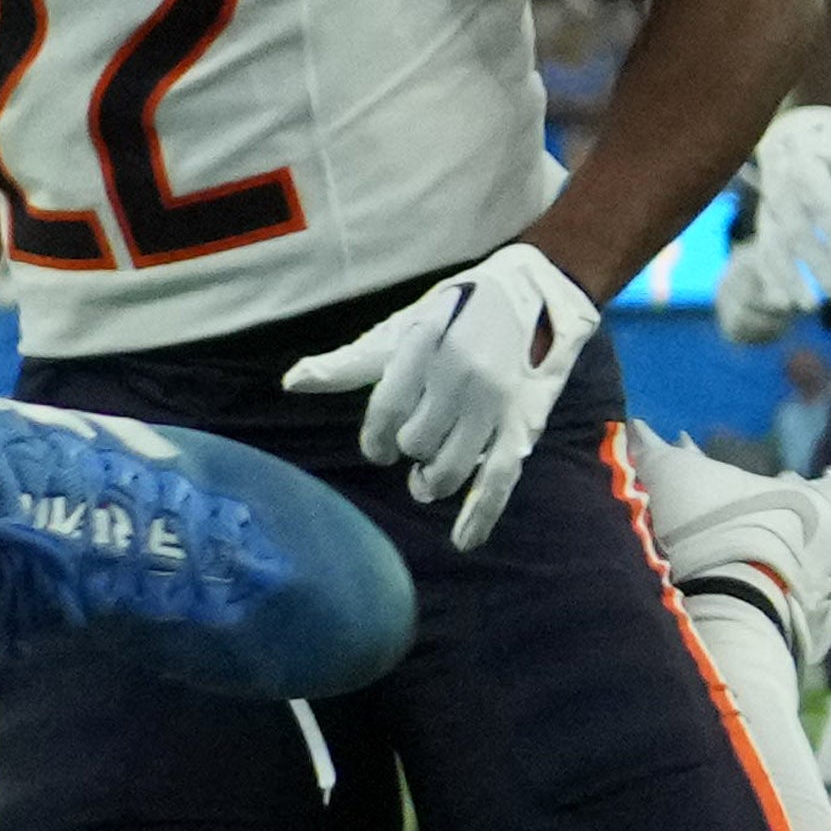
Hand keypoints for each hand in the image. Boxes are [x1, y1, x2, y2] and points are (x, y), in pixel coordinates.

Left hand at [283, 240, 606, 552]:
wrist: (538, 290)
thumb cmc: (458, 311)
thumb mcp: (404, 327)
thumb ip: (351, 363)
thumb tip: (292, 382)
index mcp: (423, 347)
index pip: (385, 411)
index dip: (376, 439)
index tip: (379, 450)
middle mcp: (459, 375)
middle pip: (417, 442)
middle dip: (411, 450)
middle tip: (416, 447)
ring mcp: (494, 402)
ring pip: (452, 466)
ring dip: (434, 481)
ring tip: (428, 480)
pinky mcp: (524, 422)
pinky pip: (500, 477)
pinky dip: (480, 514)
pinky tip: (463, 540)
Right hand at [709, 108, 830, 341]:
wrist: (787, 133)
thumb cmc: (829, 144)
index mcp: (806, 170)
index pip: (822, 208)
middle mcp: (781, 192)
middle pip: (796, 235)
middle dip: (815, 266)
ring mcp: (768, 209)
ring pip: (773, 249)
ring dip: (789, 280)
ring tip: (809, 306)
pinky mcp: (764, 222)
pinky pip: (761, 253)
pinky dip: (768, 278)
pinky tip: (780, 303)